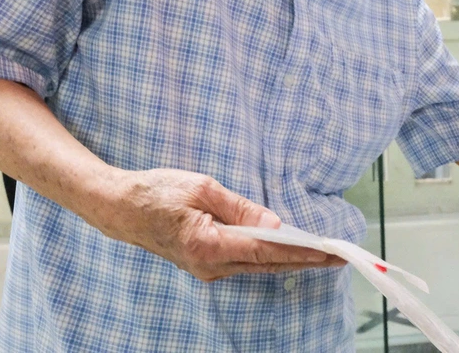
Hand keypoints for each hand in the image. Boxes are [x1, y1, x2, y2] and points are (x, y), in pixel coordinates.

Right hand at [90, 168, 345, 281]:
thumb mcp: (203, 188)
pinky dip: (269, 257)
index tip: (329, 252)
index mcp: (208, 245)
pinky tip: (289, 250)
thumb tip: (275, 224)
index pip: (267, 251)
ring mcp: (205, 269)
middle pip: (268, 265)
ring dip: (290, 259)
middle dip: (305, 260)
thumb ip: (241, 208)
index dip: (301, 252)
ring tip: (323, 254)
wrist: (119, 207)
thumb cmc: (157, 191)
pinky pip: (245, 262)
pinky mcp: (204, 264)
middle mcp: (209, 265)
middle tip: (339, 257)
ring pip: (258, 266)